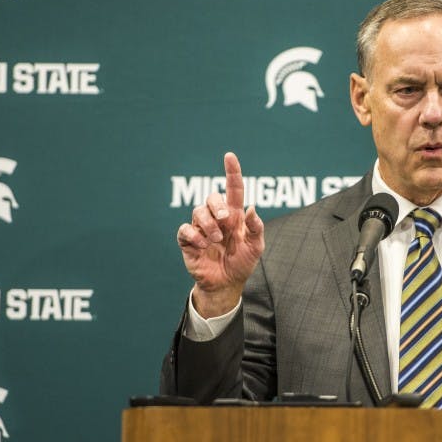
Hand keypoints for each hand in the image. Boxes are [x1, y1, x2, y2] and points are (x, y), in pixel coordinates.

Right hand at [176, 152, 264, 317]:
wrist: (226, 284)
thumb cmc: (242, 262)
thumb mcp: (256, 247)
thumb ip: (256, 228)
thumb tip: (252, 208)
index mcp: (235, 216)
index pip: (233, 189)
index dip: (232, 172)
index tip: (229, 156)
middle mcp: (217, 218)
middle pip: (211, 197)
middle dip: (217, 206)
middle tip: (226, 221)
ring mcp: (201, 229)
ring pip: (198, 211)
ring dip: (208, 224)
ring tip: (216, 240)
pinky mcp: (188, 241)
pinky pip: (185, 229)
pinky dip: (194, 235)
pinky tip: (203, 246)